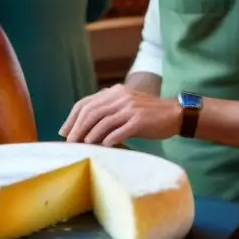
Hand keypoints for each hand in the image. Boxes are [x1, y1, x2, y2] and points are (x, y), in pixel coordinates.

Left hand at [59, 84, 181, 146]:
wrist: (174, 114)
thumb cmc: (147, 115)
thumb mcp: (125, 107)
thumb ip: (107, 113)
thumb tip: (83, 130)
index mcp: (114, 92)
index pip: (86, 103)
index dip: (72, 118)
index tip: (64, 132)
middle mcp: (120, 96)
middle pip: (91, 111)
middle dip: (78, 128)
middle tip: (70, 142)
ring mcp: (130, 107)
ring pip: (103, 121)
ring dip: (90, 135)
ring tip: (83, 146)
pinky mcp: (140, 119)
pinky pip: (120, 130)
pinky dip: (110, 138)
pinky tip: (104, 146)